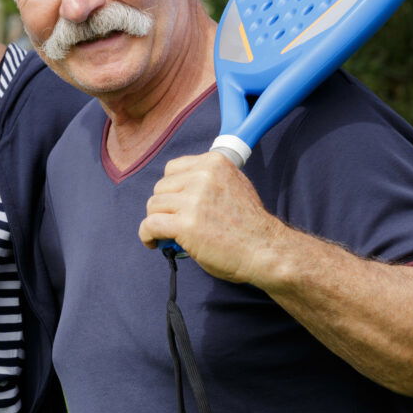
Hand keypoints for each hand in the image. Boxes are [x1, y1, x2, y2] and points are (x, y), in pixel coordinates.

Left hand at [138, 151, 285, 283]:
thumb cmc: (250, 224)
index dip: (171, 188)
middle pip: (161, 187)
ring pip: (153, 206)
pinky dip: (147, 235)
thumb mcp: (235, 185)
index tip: (175, 202)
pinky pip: (150, 225)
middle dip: (164, 206)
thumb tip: (181, 190)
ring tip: (166, 234)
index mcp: (214, 162)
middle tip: (173, 222)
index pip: (173, 168)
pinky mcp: (185, 224)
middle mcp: (202, 175)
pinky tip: (153, 242)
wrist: (265, 250)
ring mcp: (193, 199)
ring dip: (157, 221)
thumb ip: (209, 181)